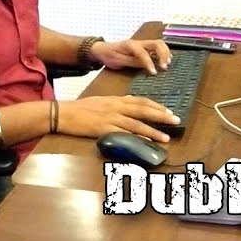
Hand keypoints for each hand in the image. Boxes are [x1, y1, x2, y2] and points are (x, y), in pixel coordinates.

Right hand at [59, 95, 178, 142]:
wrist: (64, 113)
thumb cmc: (80, 108)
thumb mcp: (100, 101)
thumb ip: (115, 103)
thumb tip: (128, 102)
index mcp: (116, 99)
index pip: (140, 101)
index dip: (156, 106)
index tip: (168, 110)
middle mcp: (116, 107)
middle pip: (143, 110)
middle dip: (161, 115)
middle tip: (175, 120)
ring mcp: (111, 118)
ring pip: (137, 123)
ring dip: (153, 130)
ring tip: (166, 137)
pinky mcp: (104, 129)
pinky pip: (124, 133)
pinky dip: (137, 137)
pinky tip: (146, 141)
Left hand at [89, 39, 172, 73]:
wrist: (102, 49)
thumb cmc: (110, 56)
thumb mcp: (119, 62)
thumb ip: (133, 63)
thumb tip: (147, 66)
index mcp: (131, 45)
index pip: (143, 53)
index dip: (149, 63)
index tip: (154, 73)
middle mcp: (138, 42)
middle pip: (156, 43)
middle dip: (163, 54)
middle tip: (165, 67)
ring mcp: (142, 43)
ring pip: (159, 43)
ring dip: (165, 53)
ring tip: (167, 64)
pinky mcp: (144, 47)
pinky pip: (157, 47)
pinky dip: (164, 52)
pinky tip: (166, 60)